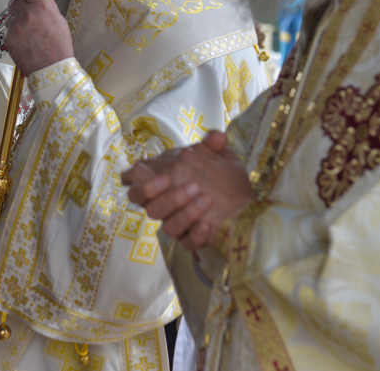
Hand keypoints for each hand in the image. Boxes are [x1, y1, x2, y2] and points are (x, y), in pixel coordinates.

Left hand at [5, 0, 73, 74]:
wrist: (52, 70)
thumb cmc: (59, 45)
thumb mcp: (58, 18)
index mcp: (41, 7)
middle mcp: (27, 14)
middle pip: (15, 0)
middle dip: (20, 6)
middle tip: (30, 17)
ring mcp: (16, 27)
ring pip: (11, 17)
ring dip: (17, 22)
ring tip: (30, 34)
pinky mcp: (8, 39)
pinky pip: (8, 31)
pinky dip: (14, 35)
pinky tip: (26, 43)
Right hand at [122, 131, 253, 250]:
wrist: (244, 204)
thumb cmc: (223, 178)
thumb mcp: (219, 157)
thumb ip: (212, 145)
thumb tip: (218, 136)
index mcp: (164, 180)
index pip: (136, 181)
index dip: (135, 179)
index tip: (157, 174)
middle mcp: (165, 203)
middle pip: (146, 204)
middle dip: (160, 194)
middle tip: (187, 184)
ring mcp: (176, 222)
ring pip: (167, 225)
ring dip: (184, 212)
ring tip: (206, 198)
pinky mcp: (190, 240)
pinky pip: (186, 243)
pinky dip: (195, 235)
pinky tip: (206, 226)